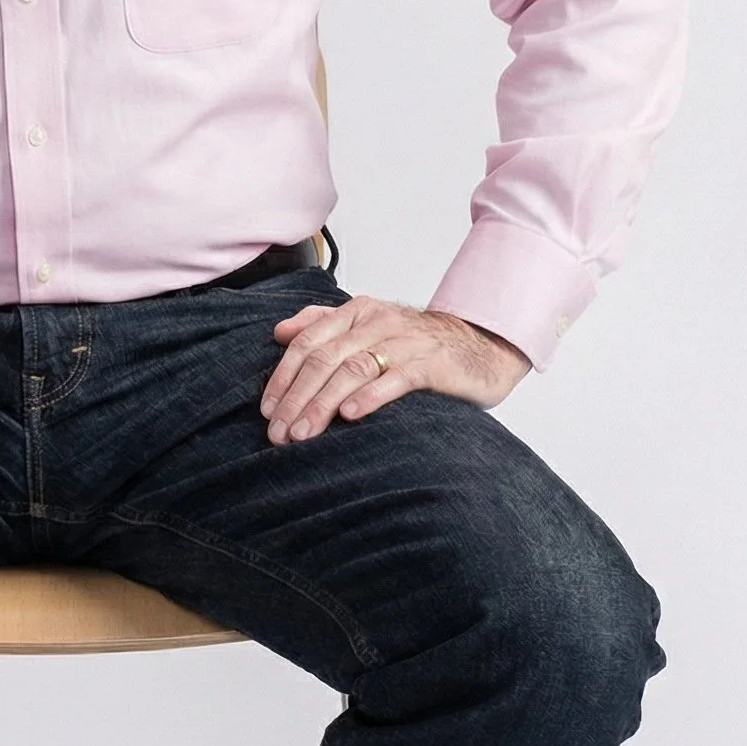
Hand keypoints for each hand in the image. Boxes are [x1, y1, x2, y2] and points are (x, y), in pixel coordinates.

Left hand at [262, 296, 528, 441]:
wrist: (480, 346)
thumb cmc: (416, 344)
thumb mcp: (367, 327)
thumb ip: (323, 324)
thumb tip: (280, 333)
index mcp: (356, 312)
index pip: (307, 342)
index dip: (283, 377)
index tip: (267, 410)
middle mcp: (376, 322)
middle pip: (324, 359)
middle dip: (296, 398)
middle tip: (278, 433)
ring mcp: (403, 341)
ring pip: (352, 370)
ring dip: (322, 404)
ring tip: (303, 433)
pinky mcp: (430, 364)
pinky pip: (395, 378)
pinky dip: (370, 396)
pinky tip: (350, 415)